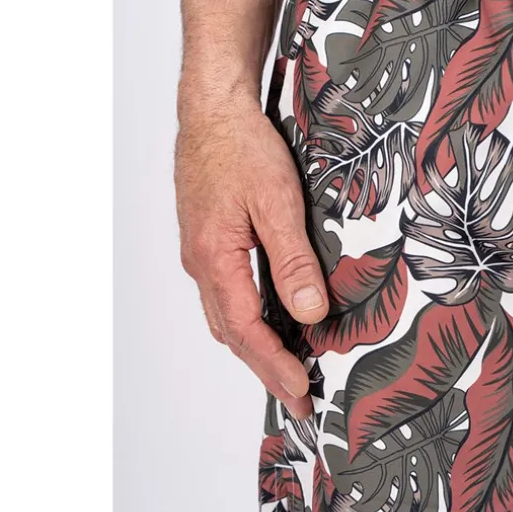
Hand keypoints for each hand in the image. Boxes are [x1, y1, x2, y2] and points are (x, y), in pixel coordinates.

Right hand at [175, 78, 327, 418]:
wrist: (212, 112)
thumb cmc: (241, 149)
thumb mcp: (276, 202)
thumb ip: (292, 261)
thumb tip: (310, 313)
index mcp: (216, 260)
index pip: (248, 331)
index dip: (275, 366)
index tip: (301, 393)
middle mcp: (203, 266)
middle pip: (234, 334)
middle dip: (266, 370)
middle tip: (297, 399)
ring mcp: (202, 256)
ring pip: (228, 319)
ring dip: (256, 349)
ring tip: (285, 372)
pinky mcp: (209, 244)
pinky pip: (227, 297)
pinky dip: (248, 322)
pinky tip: (268, 323)